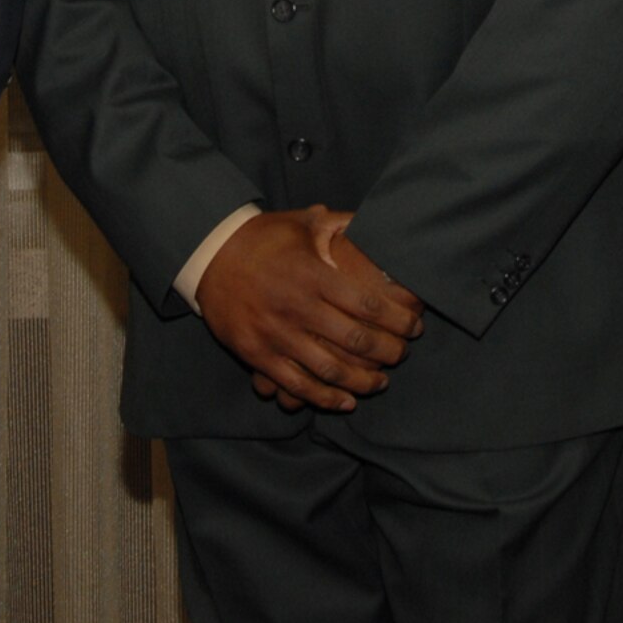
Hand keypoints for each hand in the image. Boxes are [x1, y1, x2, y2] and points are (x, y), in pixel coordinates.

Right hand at [195, 206, 423, 413]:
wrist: (208, 255)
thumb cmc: (262, 238)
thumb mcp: (301, 222)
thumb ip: (340, 223)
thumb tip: (376, 221)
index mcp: (312, 275)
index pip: (367, 304)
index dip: (397, 320)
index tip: (414, 326)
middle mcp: (296, 307)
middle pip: (355, 340)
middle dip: (388, 352)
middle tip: (403, 354)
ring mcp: (276, 335)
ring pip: (330, 370)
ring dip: (363, 381)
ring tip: (382, 381)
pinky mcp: (257, 355)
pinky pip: (297, 386)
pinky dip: (325, 398)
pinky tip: (347, 401)